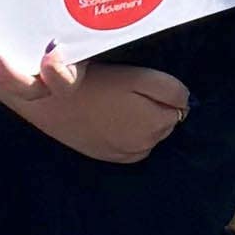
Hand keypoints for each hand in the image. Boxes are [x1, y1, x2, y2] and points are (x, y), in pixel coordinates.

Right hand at [0, 47, 189, 162]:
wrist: (48, 98)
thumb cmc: (94, 82)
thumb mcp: (139, 77)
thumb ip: (171, 91)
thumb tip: (186, 103)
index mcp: (156, 125)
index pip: (178, 106)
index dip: (161, 91)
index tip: (138, 82)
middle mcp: (144, 147)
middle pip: (164, 121)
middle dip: (153, 106)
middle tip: (123, 89)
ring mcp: (124, 155)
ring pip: (146, 133)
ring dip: (138, 119)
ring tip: (112, 101)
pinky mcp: (106, 157)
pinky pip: (129, 145)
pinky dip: (125, 132)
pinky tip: (106, 117)